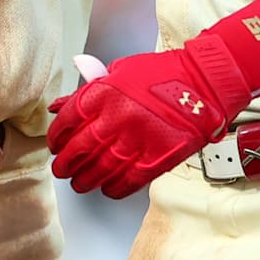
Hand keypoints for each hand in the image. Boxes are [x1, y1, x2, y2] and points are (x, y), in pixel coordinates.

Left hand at [48, 36, 247, 197]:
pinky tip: (108, 188)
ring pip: (102, 169)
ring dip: (87, 180)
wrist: (203, 82)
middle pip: (81, 148)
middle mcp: (118, 116)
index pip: (69, 119)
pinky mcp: (159, 157)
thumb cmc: (162, 74)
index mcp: (106, 91)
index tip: (56, 144)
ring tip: (81, 183)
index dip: (57, 136)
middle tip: (62, 169)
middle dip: (67, 163)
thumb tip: (59, 107)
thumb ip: (89, 90)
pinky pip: (129, 181)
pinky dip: (115, 188)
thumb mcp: (119, 71)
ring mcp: (138, 139)